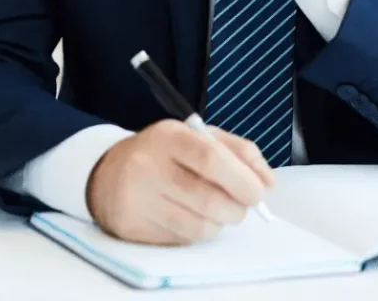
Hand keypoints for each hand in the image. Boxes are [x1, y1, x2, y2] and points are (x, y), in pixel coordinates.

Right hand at [86, 119, 274, 244]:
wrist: (108, 173)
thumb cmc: (164, 153)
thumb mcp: (197, 137)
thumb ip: (237, 151)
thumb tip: (268, 181)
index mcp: (169, 137)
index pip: (210, 158)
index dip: (241, 179)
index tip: (259, 192)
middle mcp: (149, 167)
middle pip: (208, 199)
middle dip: (237, 208)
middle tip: (243, 205)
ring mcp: (139, 200)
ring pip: (198, 226)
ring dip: (220, 223)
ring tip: (218, 210)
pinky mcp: (133, 228)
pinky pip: (181, 239)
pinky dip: (197, 232)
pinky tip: (192, 216)